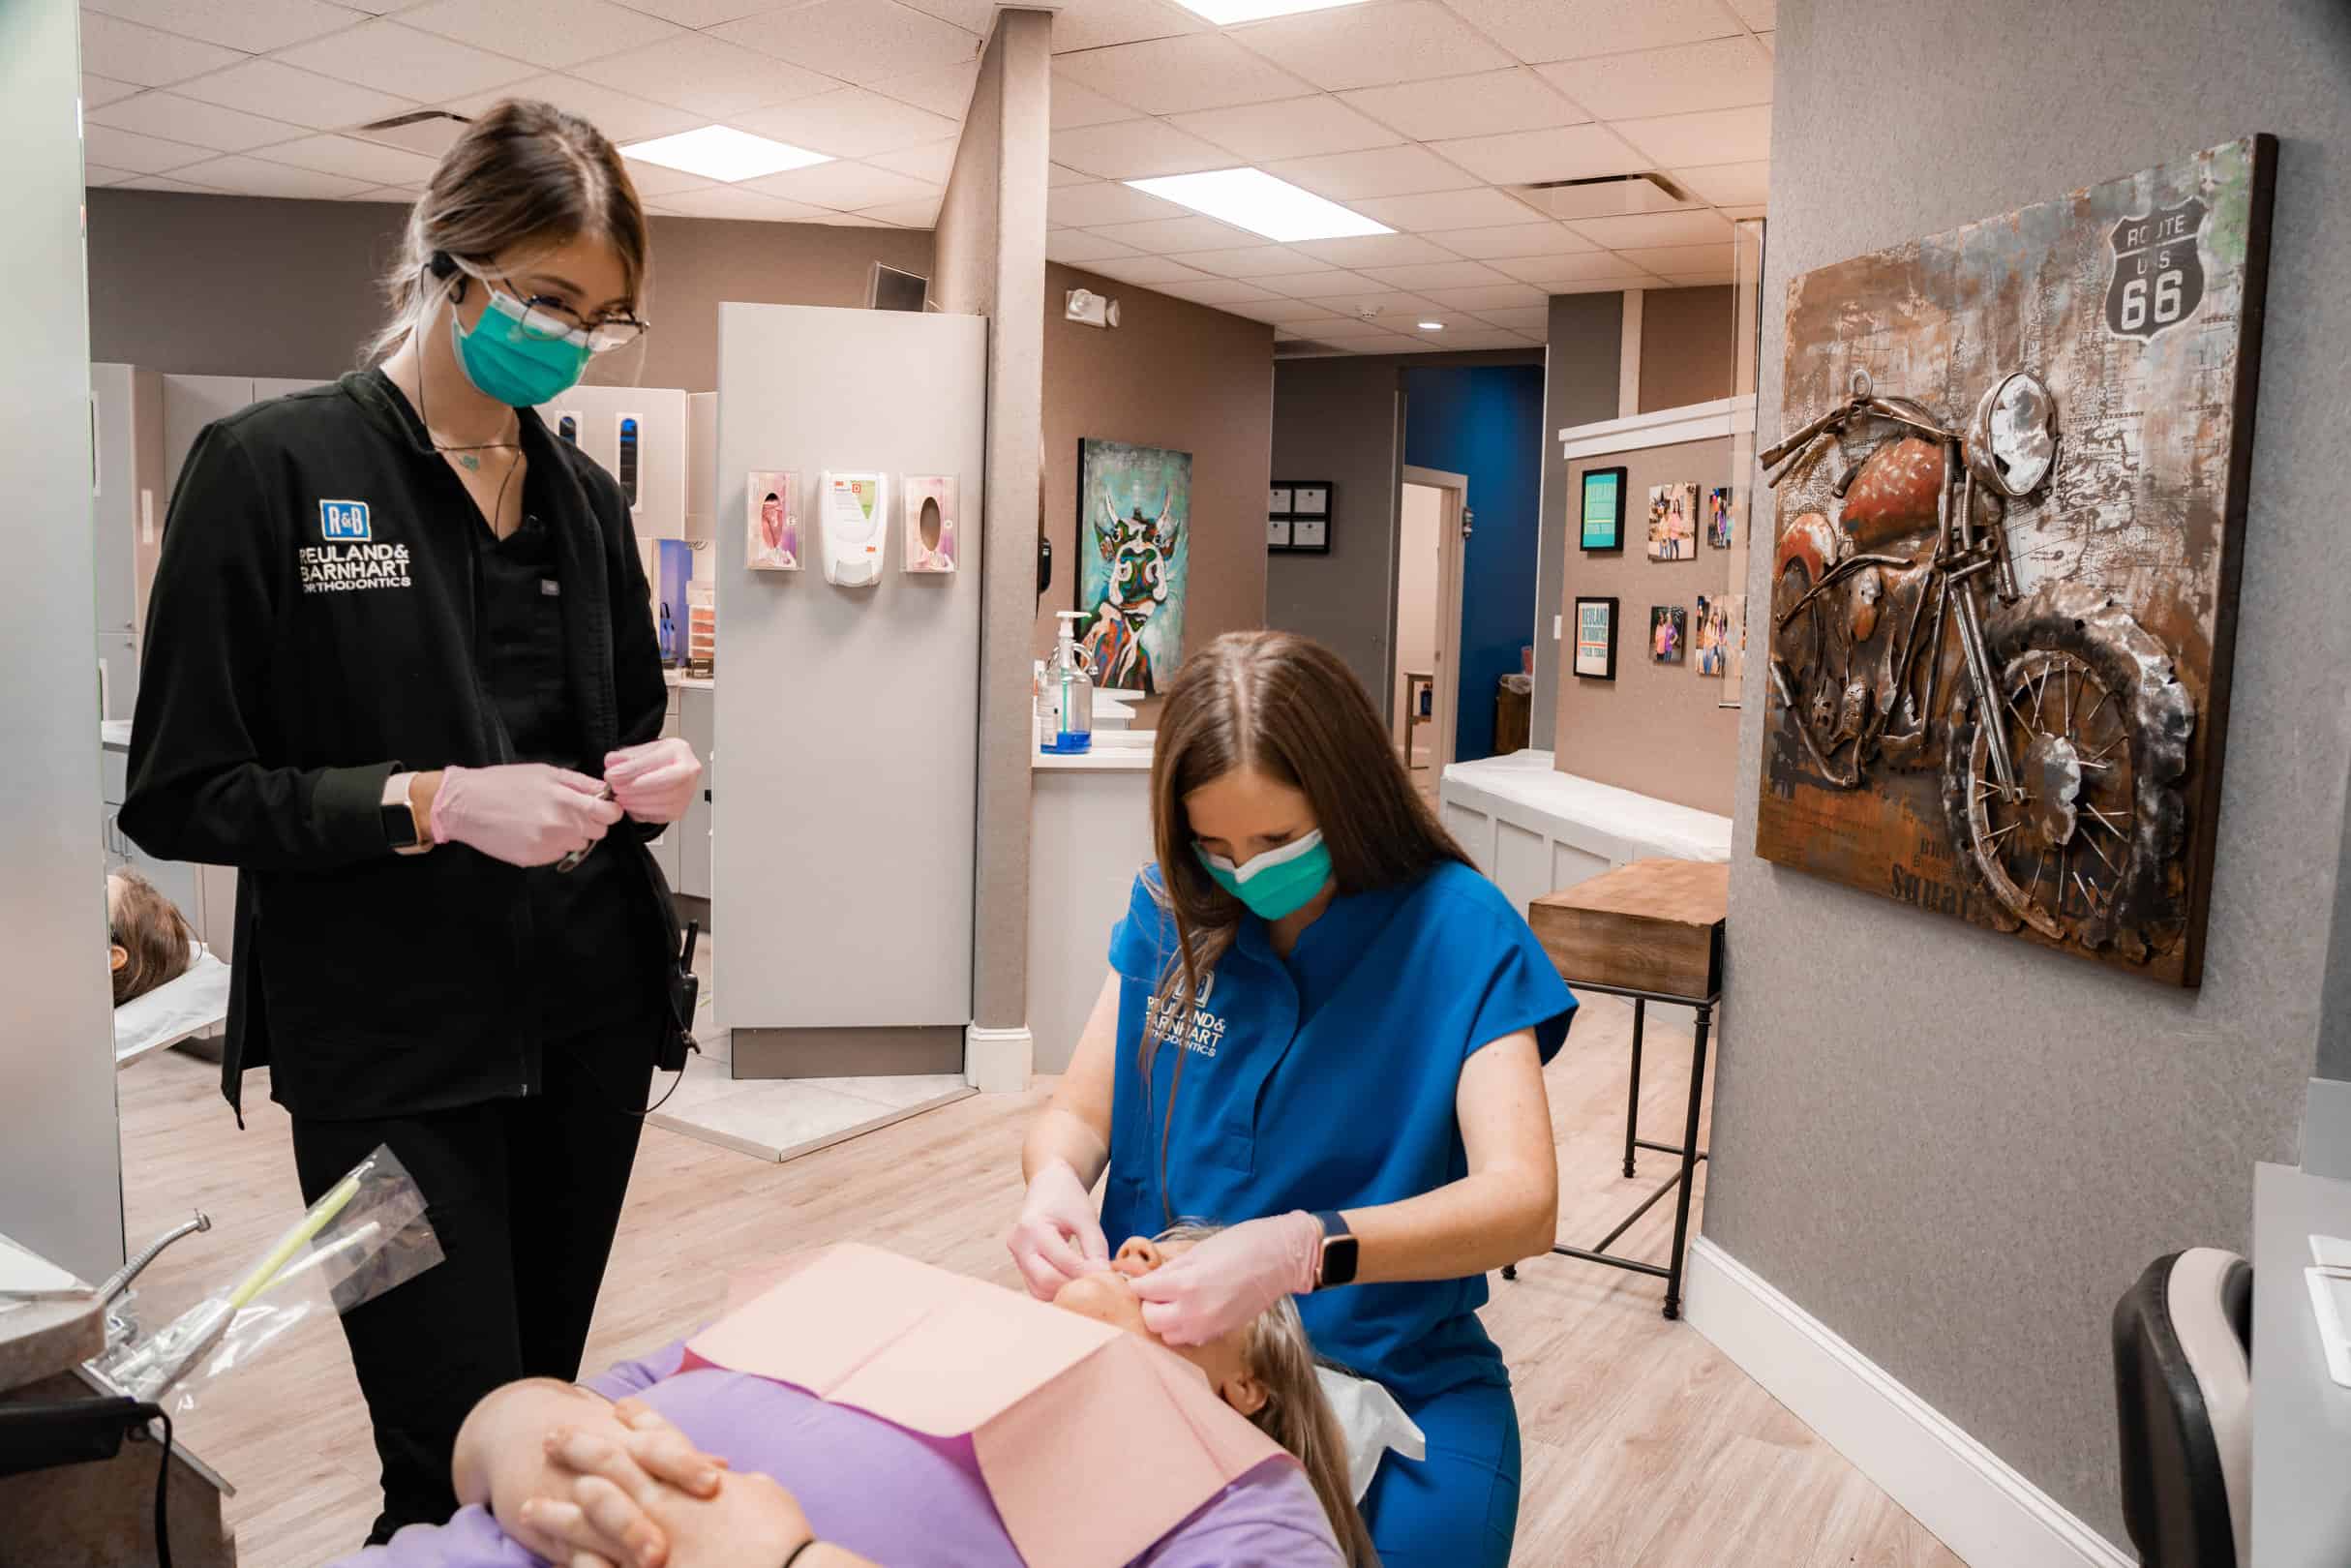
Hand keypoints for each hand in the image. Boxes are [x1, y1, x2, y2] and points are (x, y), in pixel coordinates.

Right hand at [431, 763, 622, 866]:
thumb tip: (605, 790)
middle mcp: (560, 825)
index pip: (609, 814)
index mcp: (565, 799)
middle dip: (590, 822)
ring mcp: (547, 844)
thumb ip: (579, 782)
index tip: (603, 808)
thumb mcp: (544, 773)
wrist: (465, 805)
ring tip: (547, 820)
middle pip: (598, 832)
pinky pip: (559, 854)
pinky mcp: (535, 859)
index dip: (610, 811)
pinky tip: (534, 832)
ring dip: (571, 834)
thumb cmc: (504, 783)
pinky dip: (554, 845)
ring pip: (579, 844)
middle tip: (569, 811)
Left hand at [524, 1401, 809, 1567]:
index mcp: (695, 1480)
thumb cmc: (783, 1539)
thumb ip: (751, 1487)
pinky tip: (546, 1563)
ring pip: (588, 1520)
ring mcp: (646, 1543)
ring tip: (525, 1507)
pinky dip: (567, 1564)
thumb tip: (749, 1481)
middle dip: (578, 1451)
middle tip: (551, 1439)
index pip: (660, 1439)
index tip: (617, 1406)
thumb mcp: (771, 1499)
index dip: (637, 1420)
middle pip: (610, 1468)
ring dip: (556, 1512)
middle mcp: (663, 1505)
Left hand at [604, 738, 701, 824]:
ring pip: (662, 802)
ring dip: (635, 802)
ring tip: (620, 797)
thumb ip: (624, 756)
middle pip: (664, 783)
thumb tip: (612, 761)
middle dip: (634, 788)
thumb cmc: (655, 760)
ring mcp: (687, 793)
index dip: (631, 770)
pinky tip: (631, 805)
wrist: (666, 771)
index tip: (612, 775)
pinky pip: (660, 816)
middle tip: (615, 789)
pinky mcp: (679, 810)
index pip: (656, 762)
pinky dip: (641, 812)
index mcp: (679, 750)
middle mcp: (689, 771)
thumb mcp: (638, 751)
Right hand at [1007, 1158, 1109, 1300]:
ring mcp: (1016, 1257)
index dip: (1088, 1274)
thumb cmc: (1067, 1198)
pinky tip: (1075, 1283)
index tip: (1110, 1279)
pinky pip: (1038, 1288)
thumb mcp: (1086, 1217)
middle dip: (1075, 1288)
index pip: (1063, 1261)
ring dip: (1066, 1292)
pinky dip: (1057, 1290)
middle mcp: (1018, 1244)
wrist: (1048, 1186)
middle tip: (1101, 1287)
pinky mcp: (1021, 1266)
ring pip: (1040, 1290)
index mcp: (1032, 1227)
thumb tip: (1105, 1278)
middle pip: (1046, 1281)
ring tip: (1089, 1285)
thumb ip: (1095, 1247)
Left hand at [1130, 1210, 1321, 1346]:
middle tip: (1157, 1290)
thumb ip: (1170, 1269)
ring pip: (1168, 1336)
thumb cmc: (1242, 1244)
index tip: (1140, 1278)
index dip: (1139, 1283)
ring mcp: (1208, 1327)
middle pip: (1151, 1320)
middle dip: (1149, 1304)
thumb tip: (1147, 1279)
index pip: (1144, 1292)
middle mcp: (1194, 1312)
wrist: (1281, 1259)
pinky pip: (1190, 1338)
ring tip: (1174, 1301)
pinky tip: (1192, 1310)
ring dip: (1165, 1320)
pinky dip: (1183, 1328)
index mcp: (1187, 1285)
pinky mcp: (1221, 1333)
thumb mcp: (1199, 1250)